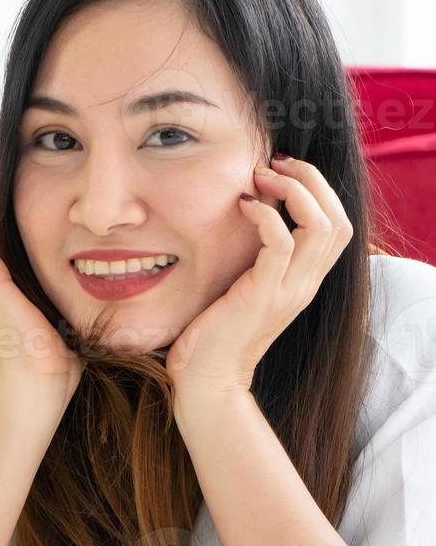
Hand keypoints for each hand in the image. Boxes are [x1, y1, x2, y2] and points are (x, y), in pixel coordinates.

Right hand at [0, 160, 84, 406]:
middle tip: (16, 166)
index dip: (3, 190)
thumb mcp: (72, 293)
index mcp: (6, 268)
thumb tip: (114, 248)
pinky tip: (1, 197)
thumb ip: (78, 271)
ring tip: (4, 175)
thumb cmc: (64, 343)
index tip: (30, 175)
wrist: (44, 373)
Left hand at [166, 155, 353, 398]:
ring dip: (294, 191)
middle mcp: (305, 284)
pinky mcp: (263, 295)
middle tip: (274, 164)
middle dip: (312, 181)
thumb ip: (254, 260)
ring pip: (321, 226)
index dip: (319, 191)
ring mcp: (288, 291)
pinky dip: (266, 216)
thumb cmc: (213, 334)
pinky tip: (242, 206)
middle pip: (339, 219)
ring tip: (261, 177)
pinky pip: (281, 244)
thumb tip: (244, 217)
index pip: (338, 225)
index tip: (282, 172)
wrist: (205, 381)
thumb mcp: (243, 289)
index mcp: (305, 281)